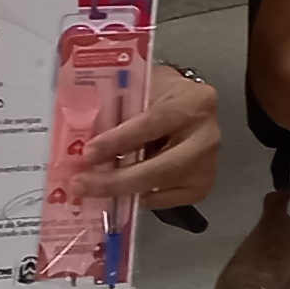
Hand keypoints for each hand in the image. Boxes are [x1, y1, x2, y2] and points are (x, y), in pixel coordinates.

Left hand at [61, 66, 225, 213]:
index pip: (153, 123)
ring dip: (121, 190)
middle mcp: (206, 136)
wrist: (192, 107)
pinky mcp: (201, 185)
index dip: (118, 140)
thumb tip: (82, 136)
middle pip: (160, 167)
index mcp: (192, 102)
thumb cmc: (163, 95)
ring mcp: (207, 164)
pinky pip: (163, 200)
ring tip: (92, 188)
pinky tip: (120, 189)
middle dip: (116, 180)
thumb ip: (120, 107)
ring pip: (159, 187)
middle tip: (82, 184)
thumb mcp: (144, 88)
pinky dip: (138, 197)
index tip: (88, 153)